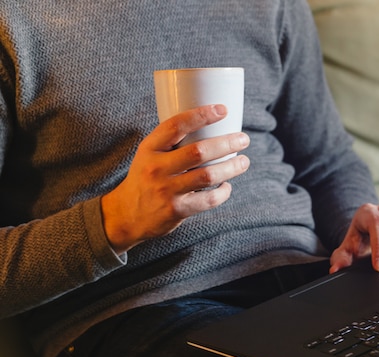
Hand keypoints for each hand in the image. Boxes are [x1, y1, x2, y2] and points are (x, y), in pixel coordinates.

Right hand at [101, 104, 250, 253]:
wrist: (126, 215)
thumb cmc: (146, 177)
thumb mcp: (149, 154)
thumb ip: (172, 142)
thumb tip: (210, 125)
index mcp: (150, 148)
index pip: (176, 125)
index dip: (201, 115)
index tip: (223, 110)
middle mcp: (156, 167)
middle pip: (199, 151)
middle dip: (227, 143)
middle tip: (244, 139)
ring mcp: (166, 190)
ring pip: (207, 176)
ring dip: (231, 167)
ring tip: (244, 161)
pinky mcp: (176, 210)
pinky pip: (208, 199)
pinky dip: (223, 192)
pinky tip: (227, 186)